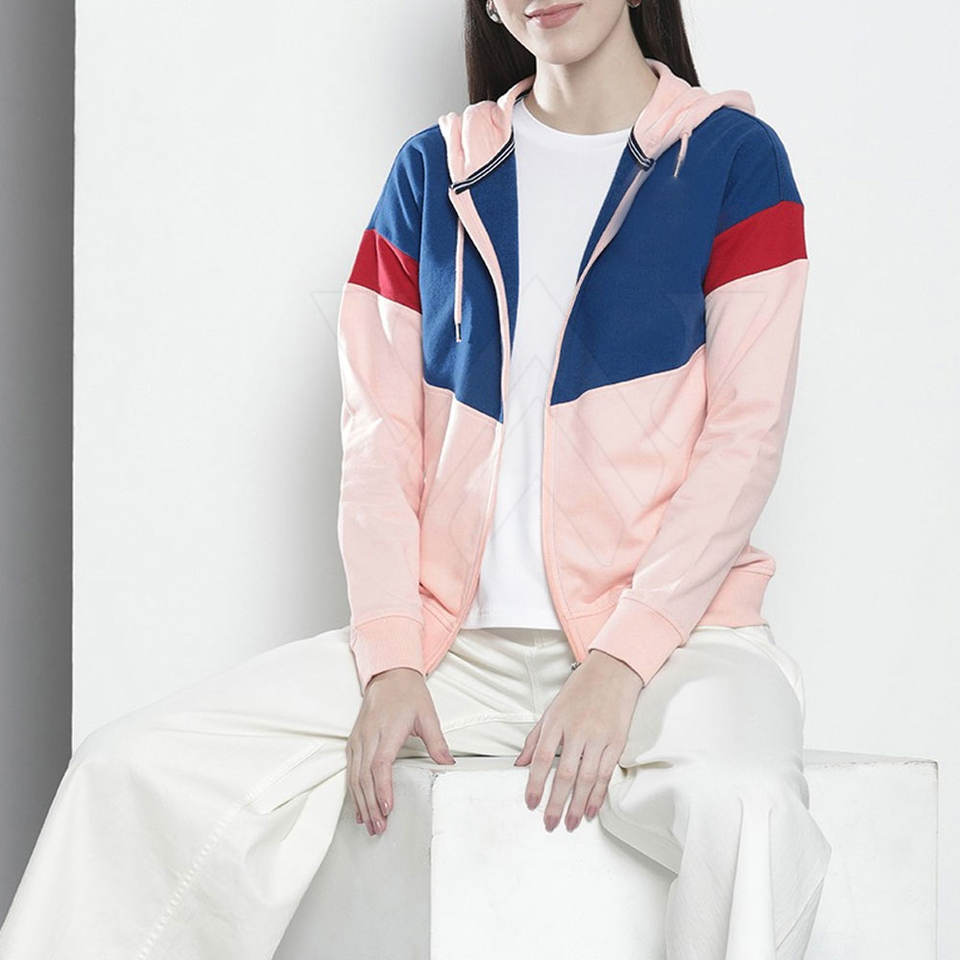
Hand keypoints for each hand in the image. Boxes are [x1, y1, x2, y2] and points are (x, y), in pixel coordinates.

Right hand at [346, 667, 454, 835]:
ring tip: (368, 825)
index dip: (382, 788)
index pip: (380, 764)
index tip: (387, 807)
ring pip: (354, 776)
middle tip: (378, 828)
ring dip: (361, 802)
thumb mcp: (428, 714)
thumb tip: (449, 763)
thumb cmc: (409, 694)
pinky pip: (350, 770)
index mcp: (387, 730)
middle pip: (364, 776)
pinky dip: (354, 791)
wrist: (389, 675)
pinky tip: (359, 807)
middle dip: (371, 805)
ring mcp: (358, 739)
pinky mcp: (354, 741)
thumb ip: (437, 741)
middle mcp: (368, 736)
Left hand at [515, 650, 643, 831]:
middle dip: (556, 803)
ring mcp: (598, 737)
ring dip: (577, 805)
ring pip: (586, 778)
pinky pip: (606, 774)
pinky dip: (598, 794)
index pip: (541, 758)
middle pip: (564, 774)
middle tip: (550, 823)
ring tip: (570, 823)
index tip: (530, 802)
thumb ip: (535, 738)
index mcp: (557, 722)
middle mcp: (577, 731)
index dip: (534, 783)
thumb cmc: (580, 690)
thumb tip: (519, 763)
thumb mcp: (551, 710)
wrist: (613, 672)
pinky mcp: (616, 742)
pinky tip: (590, 809)